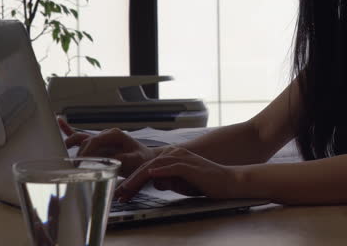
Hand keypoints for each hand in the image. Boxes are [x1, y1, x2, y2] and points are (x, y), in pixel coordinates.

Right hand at [58, 117, 156, 176]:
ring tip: (57, 148)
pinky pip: (82, 136)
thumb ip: (122, 159)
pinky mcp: (98, 143)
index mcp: (114, 135)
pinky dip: (69, 130)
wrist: (145, 159)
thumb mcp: (134, 160)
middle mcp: (105, 134)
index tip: (78, 164)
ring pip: (81, 137)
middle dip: (76, 152)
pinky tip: (59, 122)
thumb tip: (107, 161)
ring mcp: (101, 137)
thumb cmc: (141, 160)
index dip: (84, 152)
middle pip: (85, 140)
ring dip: (69, 142)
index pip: (93, 141)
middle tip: (69, 165)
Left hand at [115, 146, 243, 201]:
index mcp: (173, 156)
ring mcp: (183, 158)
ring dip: (139, 178)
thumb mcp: (181, 183)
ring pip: (155, 166)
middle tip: (119, 193)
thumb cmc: (205, 183)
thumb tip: (154, 180)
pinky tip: (150, 175)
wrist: (227, 181)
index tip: (122, 193)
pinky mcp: (190, 165)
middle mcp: (176, 153)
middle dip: (130, 180)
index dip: (132, 180)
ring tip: (127, 188)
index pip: (147, 167)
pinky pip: (172, 167)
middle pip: (147, 165)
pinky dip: (160, 170)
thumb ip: (167, 180)